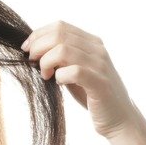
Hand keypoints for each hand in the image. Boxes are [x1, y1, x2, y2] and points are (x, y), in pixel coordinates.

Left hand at [21, 20, 139, 138]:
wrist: (118, 118)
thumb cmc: (91, 94)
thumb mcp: (73, 70)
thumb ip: (60, 58)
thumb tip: (33, 49)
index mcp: (91, 42)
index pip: (60, 26)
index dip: (38, 35)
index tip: (27, 49)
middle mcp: (97, 50)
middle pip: (59, 34)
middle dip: (38, 48)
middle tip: (34, 63)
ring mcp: (100, 66)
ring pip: (63, 50)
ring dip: (46, 62)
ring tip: (46, 76)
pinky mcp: (100, 84)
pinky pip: (74, 71)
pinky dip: (60, 76)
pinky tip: (59, 83)